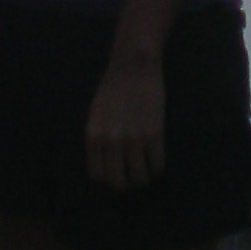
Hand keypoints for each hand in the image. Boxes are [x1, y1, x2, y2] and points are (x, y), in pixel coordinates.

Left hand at [84, 51, 166, 188]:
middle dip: (126, 183)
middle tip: (132, 177)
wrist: (133, 66)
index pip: (97, 174)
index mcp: (93, 136)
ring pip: (140, 177)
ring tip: (145, 171)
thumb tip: (106, 162)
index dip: (108, 178)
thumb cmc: (113, 87)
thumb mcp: (96, 114)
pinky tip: (156, 162)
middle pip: (118, 181)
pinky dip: (157, 168)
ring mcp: (132, 139)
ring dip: (143, 177)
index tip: (116, 174)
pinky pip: (156, 165)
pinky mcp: (153, 133)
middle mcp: (110, 141)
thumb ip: (99, 138)